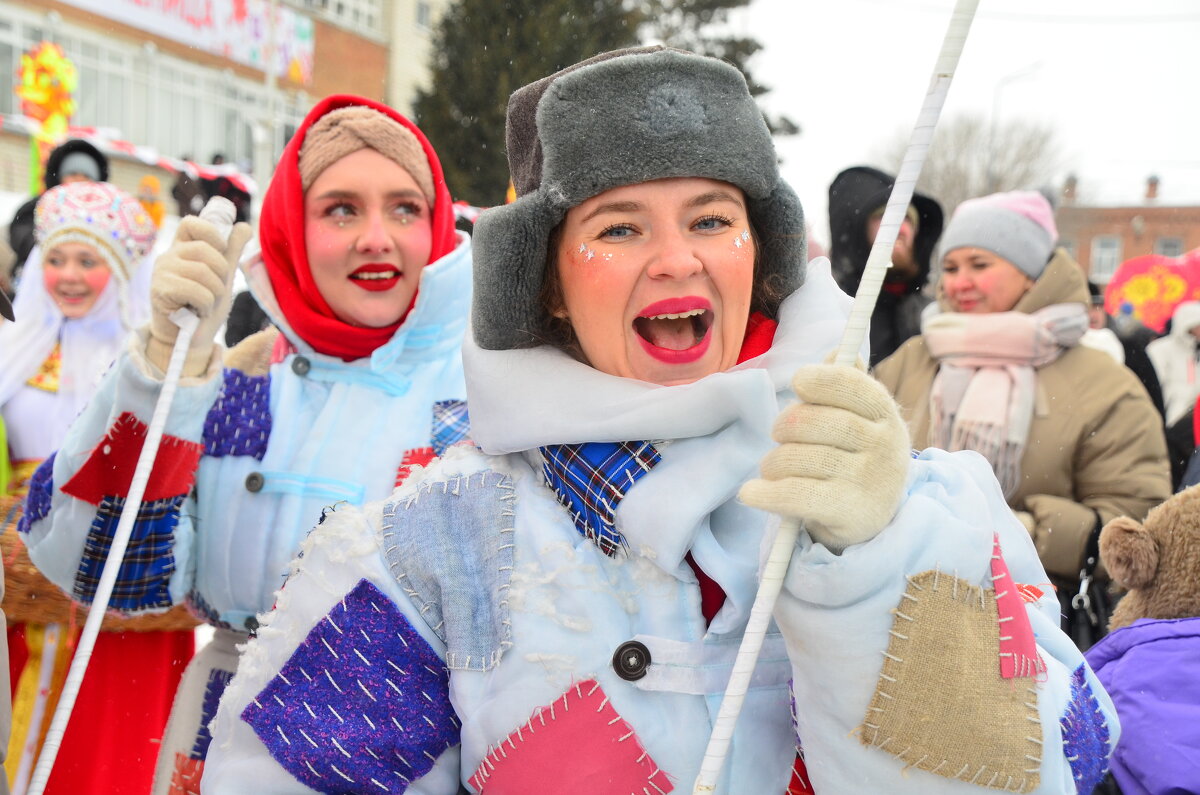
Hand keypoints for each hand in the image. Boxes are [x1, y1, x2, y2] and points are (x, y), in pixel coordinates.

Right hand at [147, 216, 252, 376]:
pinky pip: (196, 291)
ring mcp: (161, 271)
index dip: (212, 235)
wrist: (190, 338)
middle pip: (206, 251)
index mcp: (182, 248)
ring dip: (214, 293)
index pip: (192, 223)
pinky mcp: (159, 290)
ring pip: (203, 272)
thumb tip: (245, 226)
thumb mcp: (222, 276)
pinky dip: (205, 305)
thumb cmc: (204, 306)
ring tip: (204, 303)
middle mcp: (168, 255)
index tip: (221, 254)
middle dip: (220, 275)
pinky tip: (197, 311)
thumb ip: (231, 251)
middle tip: (213, 291)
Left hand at [740, 364, 910, 551]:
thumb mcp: (859, 419)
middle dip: (783, 427)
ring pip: (797, 458)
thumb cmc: (854, 457)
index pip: (847, 383)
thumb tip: (836, 351)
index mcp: (884, 413)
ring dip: (772, 463)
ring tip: (773, 468)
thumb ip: (845, 384)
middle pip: (812, 421)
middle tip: (779, 436)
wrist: (872, 519)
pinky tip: (751, 493)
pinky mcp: (851, 511)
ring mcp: (869, 480)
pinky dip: (766, 493)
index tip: (799, 384)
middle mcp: (884, 445)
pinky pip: (796, 494)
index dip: (816, 379)